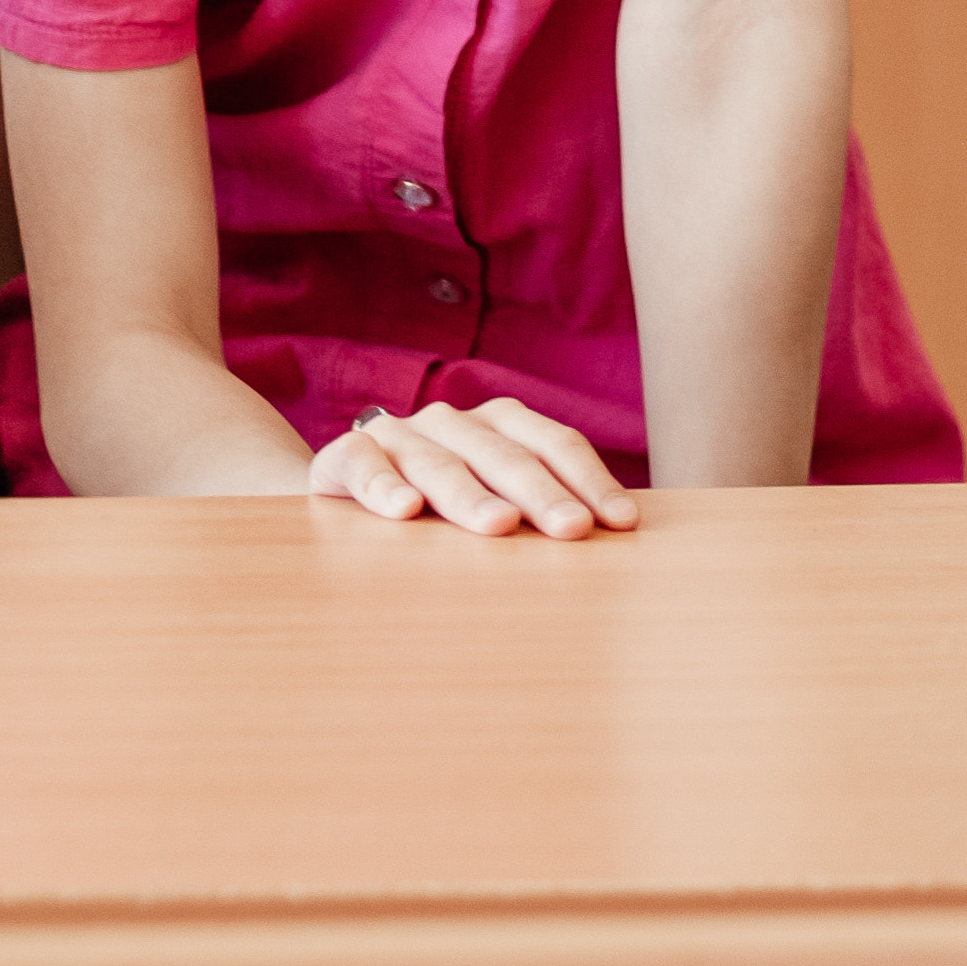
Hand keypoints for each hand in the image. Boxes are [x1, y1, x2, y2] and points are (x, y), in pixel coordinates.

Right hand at [308, 396, 639, 538]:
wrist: (347, 499)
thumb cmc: (442, 514)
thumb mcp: (495, 506)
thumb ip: (543, 515)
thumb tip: (621, 543)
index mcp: (498, 427)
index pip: (552, 444)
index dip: (589, 479)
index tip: (621, 523)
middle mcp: (452, 423)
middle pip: (504, 455)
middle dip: (541, 493)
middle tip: (572, 529)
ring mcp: (398, 436)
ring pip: (439, 461)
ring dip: (469, 494)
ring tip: (498, 526)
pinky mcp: (345, 455)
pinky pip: (362, 463)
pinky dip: (382, 485)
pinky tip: (404, 510)